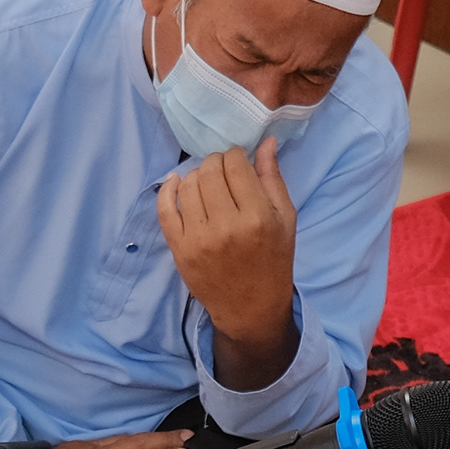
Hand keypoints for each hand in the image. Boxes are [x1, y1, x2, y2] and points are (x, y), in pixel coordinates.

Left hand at [158, 139, 298, 390]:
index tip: (239, 164)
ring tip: (208, 184)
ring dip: (197, 175)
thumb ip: (273, 179)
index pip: (236, 164)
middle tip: (223, 173)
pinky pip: (165, 209)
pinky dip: (168, 189)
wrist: (250, 306)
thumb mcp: (285, 219)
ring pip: (188, 185)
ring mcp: (199, 239)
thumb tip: (265, 142)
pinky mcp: (180, 250)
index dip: (236, 156)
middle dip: (217, 163)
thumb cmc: (273, 260)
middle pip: (210, 170)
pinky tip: (176, 183)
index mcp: (257, 217)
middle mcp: (226, 227)